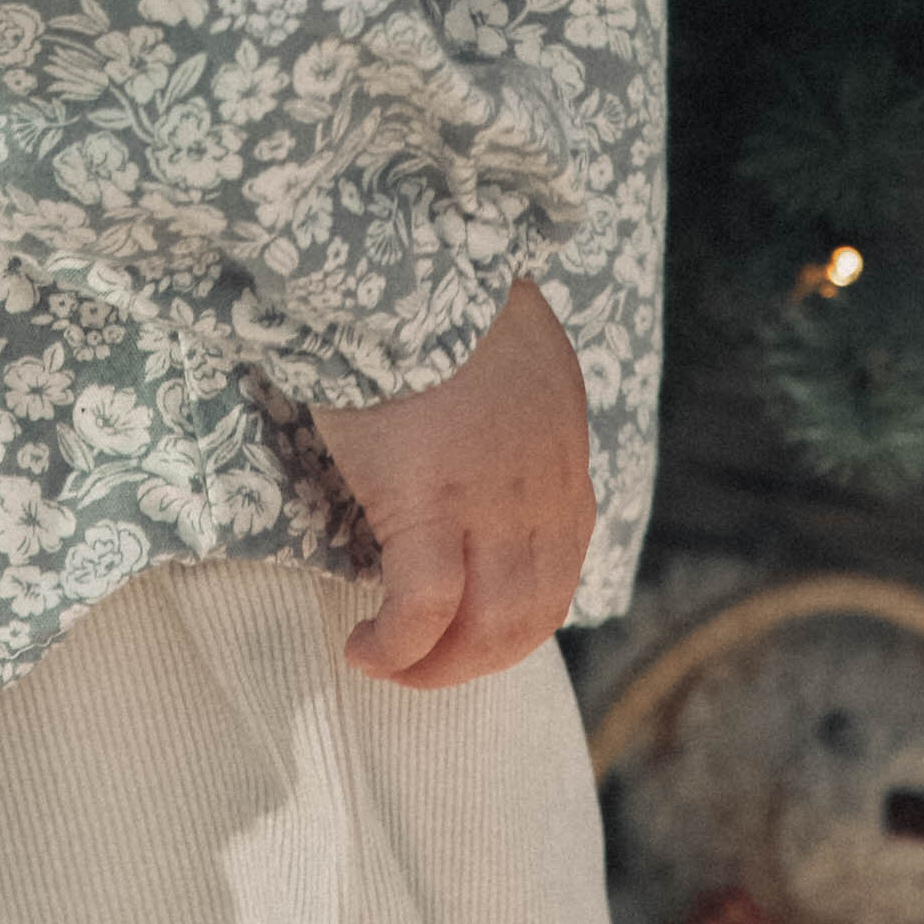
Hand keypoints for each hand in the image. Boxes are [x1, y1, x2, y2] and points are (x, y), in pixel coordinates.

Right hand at [302, 277, 595, 689]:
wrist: (402, 257)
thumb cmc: (430, 287)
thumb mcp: (507, 350)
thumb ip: (509, 408)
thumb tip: (476, 453)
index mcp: (562, 446)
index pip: (562, 561)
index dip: (513, 610)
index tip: (464, 621)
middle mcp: (543, 486)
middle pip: (535, 612)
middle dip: (479, 656)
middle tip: (423, 663)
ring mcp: (491, 501)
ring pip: (490, 626)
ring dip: (439, 666)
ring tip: (390, 664)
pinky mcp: (429, 506)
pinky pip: (421, 612)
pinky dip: (394, 647)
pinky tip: (361, 646)